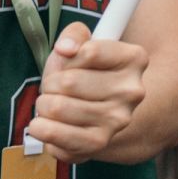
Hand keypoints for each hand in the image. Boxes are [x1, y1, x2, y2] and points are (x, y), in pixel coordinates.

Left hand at [30, 23, 148, 163]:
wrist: (104, 112)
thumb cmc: (87, 74)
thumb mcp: (83, 45)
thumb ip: (74, 35)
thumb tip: (66, 48)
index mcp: (134, 60)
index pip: (89, 52)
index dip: (67, 57)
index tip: (68, 62)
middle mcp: (132, 92)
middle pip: (69, 82)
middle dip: (50, 83)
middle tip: (54, 88)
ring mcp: (117, 120)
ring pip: (58, 108)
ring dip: (43, 106)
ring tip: (50, 106)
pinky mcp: (98, 143)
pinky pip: (55, 137)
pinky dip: (42, 129)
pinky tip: (47, 124)